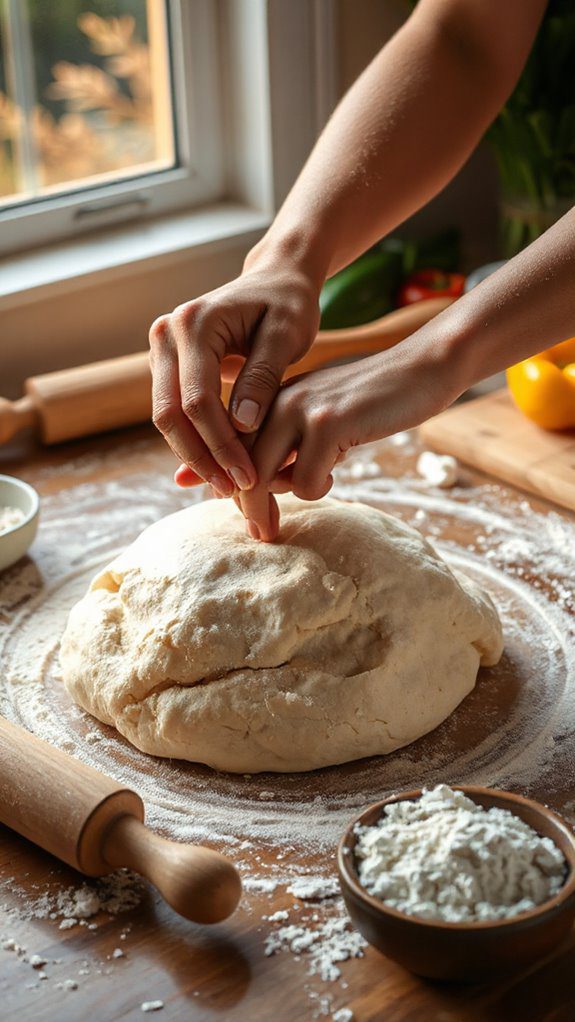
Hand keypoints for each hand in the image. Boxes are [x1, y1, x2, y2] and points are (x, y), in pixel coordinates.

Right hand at [149, 247, 321, 497]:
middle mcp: (166, 334)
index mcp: (194, 323)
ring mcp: (162, 349)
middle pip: (170, 413)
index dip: (221, 445)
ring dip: (196, 455)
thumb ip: (264, 377)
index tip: (249, 477)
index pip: (198, 400)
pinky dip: (196, 440)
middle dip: (202, 458)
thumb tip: (242, 425)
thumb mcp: (288, 334)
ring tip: (230, 485)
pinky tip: (223, 466)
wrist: (274, 279)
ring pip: (167, 417)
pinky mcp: (168, 365)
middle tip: (235, 491)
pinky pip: (175, 411)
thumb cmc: (288, 303)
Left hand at [238, 333, 460, 538]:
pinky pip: (304, 481)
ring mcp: (298, 409)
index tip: (239, 514)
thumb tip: (261, 489)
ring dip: (283, 500)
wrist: (422, 368)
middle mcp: (275, 399)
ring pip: (262, 478)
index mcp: (271, 396)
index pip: (232, 448)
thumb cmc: (373, 401)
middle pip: (241, 467)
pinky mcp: (327, 423)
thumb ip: (290, 441)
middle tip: (263, 535)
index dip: (231, 485)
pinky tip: (335, 472)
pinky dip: (318, 488)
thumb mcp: (321, 417)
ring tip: (308, 494)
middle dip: (249, 508)